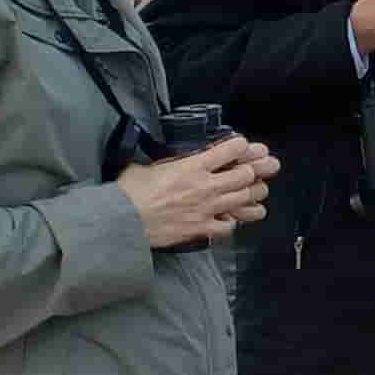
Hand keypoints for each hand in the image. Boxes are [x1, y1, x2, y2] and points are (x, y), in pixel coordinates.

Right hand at [118, 137, 277, 250]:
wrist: (123, 221)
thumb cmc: (129, 193)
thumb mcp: (145, 166)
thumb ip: (162, 162)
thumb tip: (158, 159)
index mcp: (192, 166)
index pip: (232, 149)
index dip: (240, 146)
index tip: (241, 147)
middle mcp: (205, 186)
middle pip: (246, 175)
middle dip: (251, 171)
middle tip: (247, 172)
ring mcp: (207, 208)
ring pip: (245, 199)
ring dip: (249, 195)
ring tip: (247, 193)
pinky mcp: (202, 228)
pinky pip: (230, 226)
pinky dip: (231, 221)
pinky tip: (226, 218)